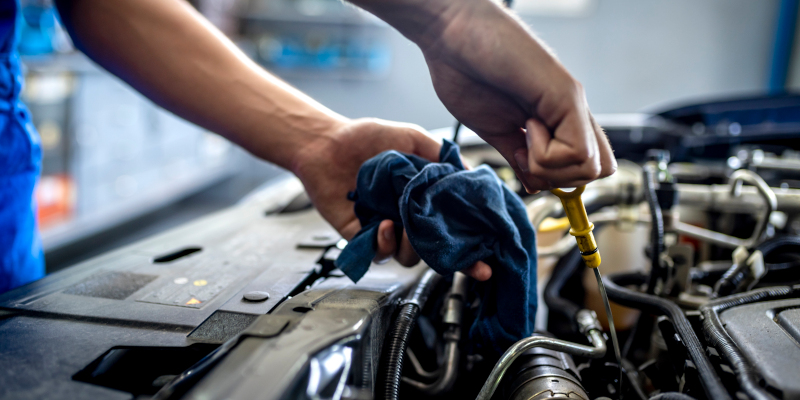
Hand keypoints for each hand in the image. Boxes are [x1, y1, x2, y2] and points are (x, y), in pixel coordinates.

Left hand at [291, 118, 491, 280]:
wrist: (326, 142)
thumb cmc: (366, 138)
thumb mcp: (412, 138)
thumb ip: (441, 156)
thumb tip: (470, 173)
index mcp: (425, 199)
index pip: (453, 229)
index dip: (470, 248)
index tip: (485, 262)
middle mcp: (408, 218)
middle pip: (436, 250)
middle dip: (447, 256)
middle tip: (447, 243)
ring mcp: (385, 229)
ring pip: (409, 257)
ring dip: (413, 246)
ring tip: (405, 225)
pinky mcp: (361, 236)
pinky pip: (378, 253)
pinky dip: (384, 243)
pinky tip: (382, 223)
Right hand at [420, 0, 616, 191]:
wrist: (450, 33)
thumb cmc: (463, 69)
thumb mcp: (493, 129)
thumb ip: (517, 156)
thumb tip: (534, 184)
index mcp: (554, 118)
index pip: (586, 164)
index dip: (558, 178)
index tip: (524, 163)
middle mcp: (570, 110)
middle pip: (598, 170)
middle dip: (558, 178)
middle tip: (525, 152)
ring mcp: (571, 102)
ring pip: (591, 168)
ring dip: (550, 166)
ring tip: (524, 132)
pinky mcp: (566, 95)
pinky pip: (577, 152)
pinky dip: (546, 154)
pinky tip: (526, 125)